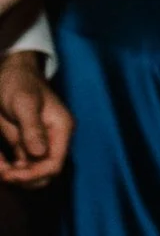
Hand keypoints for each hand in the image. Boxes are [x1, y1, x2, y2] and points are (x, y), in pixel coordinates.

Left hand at [0, 51, 68, 186]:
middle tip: (2, 172)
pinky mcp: (27, 144)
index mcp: (61, 129)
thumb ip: (32, 128)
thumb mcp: (24, 104)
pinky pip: (20, 166)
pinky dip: (7, 169)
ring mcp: (41, 143)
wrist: (11, 73)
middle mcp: (54, 139)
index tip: (10, 173)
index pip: (55, 164)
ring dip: (14, 176)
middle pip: (45, 174)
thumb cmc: (19, 84)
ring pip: (32, 174)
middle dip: (23, 178)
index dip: (34, 174)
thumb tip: (40, 154)